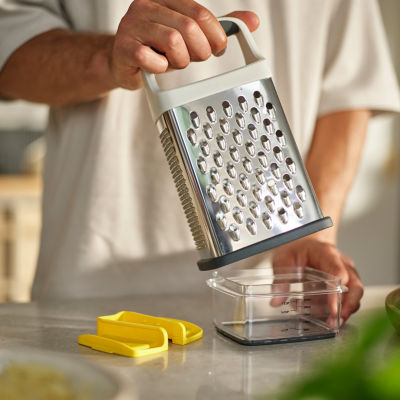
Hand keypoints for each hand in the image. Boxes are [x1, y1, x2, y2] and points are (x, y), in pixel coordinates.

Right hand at [110, 0, 258, 87]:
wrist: (124, 61)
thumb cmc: (157, 48)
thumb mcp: (189, 35)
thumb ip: (217, 27)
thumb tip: (252, 22)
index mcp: (167, 0)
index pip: (201, 14)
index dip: (215, 36)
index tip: (217, 49)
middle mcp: (148, 6)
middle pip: (189, 28)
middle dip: (199, 51)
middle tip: (194, 58)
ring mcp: (133, 26)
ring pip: (173, 42)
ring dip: (179, 60)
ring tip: (173, 62)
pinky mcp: (124, 47)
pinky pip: (151, 59)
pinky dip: (160, 68)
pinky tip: (157, 66)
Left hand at [272, 237, 363, 325]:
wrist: (302, 241)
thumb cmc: (296, 247)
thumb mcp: (283, 259)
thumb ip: (280, 280)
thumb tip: (277, 300)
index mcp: (326, 253)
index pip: (338, 273)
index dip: (336, 293)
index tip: (332, 310)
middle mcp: (340, 262)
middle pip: (355, 286)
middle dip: (347, 307)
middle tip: (335, 322)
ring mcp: (345, 272)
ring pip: (354, 294)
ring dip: (344, 311)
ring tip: (330, 324)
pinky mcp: (343, 283)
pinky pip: (346, 298)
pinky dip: (337, 309)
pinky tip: (322, 316)